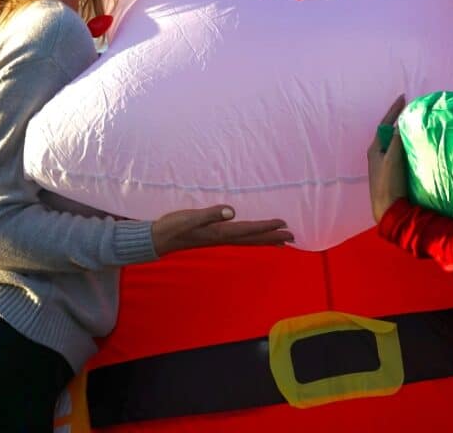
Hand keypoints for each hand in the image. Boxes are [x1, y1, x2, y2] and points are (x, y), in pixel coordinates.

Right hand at [152, 206, 293, 255]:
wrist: (159, 238)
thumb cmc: (174, 226)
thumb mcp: (190, 217)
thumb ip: (210, 214)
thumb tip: (231, 212)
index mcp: (220, 232)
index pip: (249, 230)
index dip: (267, 227)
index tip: (284, 224)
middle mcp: (223, 238)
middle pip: (253, 239)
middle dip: (273, 237)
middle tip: (292, 236)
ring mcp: (219, 239)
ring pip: (248, 241)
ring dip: (265, 240)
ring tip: (281, 241)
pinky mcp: (214, 236)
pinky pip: (239, 239)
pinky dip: (252, 238)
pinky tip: (254, 236)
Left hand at [367, 95, 407, 222]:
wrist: (389, 211)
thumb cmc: (388, 184)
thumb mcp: (392, 159)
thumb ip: (396, 141)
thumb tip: (401, 124)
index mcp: (375, 149)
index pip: (384, 124)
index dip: (394, 110)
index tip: (403, 98)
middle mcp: (379, 155)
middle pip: (391, 133)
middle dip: (400, 122)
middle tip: (412, 111)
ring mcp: (386, 165)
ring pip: (397, 144)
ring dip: (405, 135)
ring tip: (417, 126)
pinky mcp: (395, 175)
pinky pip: (402, 155)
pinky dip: (409, 148)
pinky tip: (418, 147)